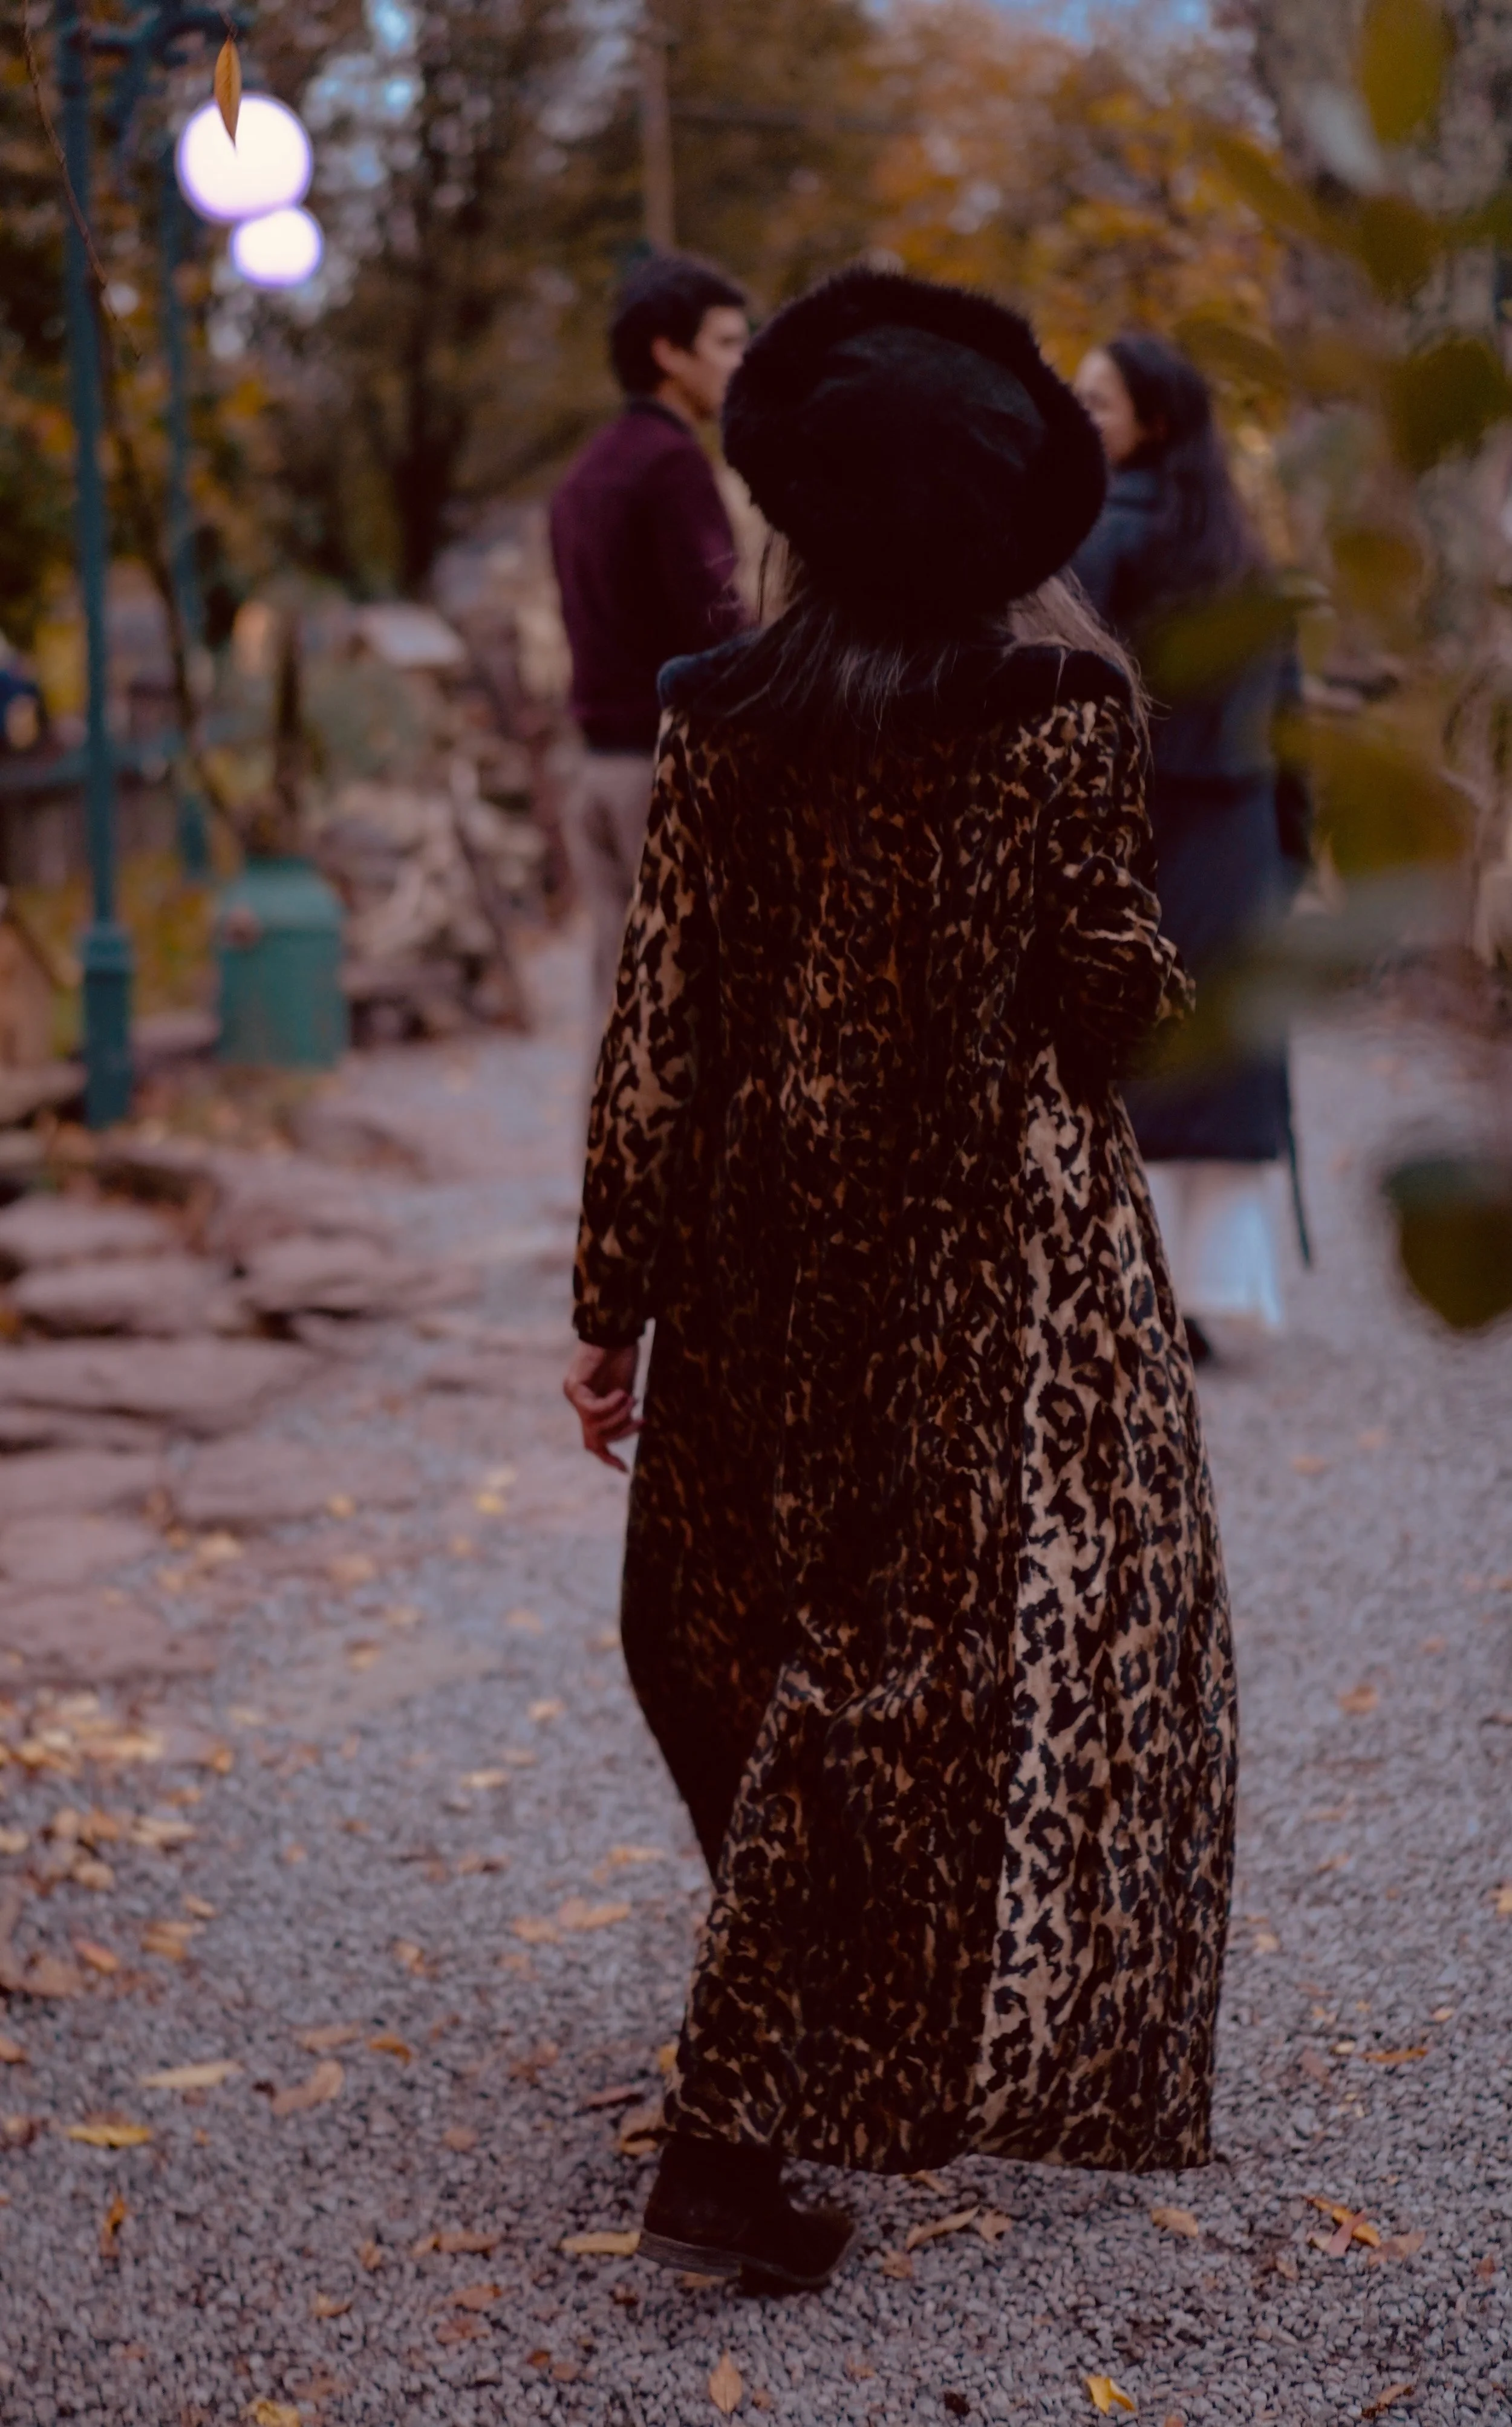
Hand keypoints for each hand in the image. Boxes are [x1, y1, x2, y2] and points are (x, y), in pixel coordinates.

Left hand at [563, 1340, 641, 1471]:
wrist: (617, 1331)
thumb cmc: (624, 1357)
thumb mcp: (626, 1393)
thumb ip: (622, 1414)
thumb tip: (627, 1431)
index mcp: (592, 1406)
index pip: (593, 1442)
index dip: (607, 1457)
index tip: (624, 1469)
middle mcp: (579, 1403)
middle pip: (595, 1439)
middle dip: (621, 1434)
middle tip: (641, 1420)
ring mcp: (573, 1396)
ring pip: (595, 1427)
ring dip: (619, 1418)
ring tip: (632, 1399)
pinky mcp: (573, 1388)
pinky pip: (592, 1410)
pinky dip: (610, 1405)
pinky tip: (622, 1392)